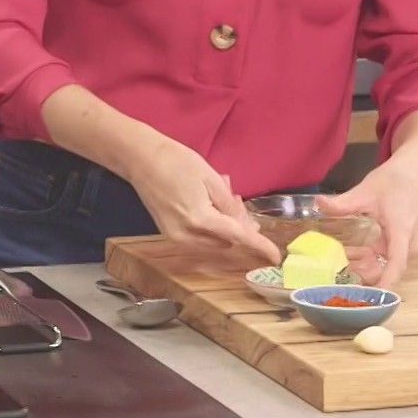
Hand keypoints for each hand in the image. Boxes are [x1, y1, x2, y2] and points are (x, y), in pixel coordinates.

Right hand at [125, 138, 281, 266]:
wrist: (141, 160)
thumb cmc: (177, 162)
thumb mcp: (211, 178)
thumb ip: (230, 206)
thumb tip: (245, 226)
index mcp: (200, 220)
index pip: (239, 237)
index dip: (260, 247)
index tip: (276, 257)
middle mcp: (187, 236)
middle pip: (227, 242)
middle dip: (239, 228)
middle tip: (238, 200)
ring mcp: (176, 238)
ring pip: (214, 243)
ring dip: (225, 228)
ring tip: (220, 199)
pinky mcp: (170, 235)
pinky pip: (200, 240)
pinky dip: (211, 229)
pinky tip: (207, 206)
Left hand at [314, 157, 417, 289]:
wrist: (416, 169)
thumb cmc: (395, 180)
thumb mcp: (366, 191)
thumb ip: (342, 203)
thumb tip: (317, 203)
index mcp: (401, 233)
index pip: (396, 267)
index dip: (383, 286)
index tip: (368, 300)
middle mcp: (410, 243)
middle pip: (389, 269)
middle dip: (365, 274)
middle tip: (339, 273)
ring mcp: (411, 243)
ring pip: (389, 264)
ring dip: (367, 265)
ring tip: (342, 260)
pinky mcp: (408, 241)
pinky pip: (390, 256)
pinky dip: (373, 257)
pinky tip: (355, 252)